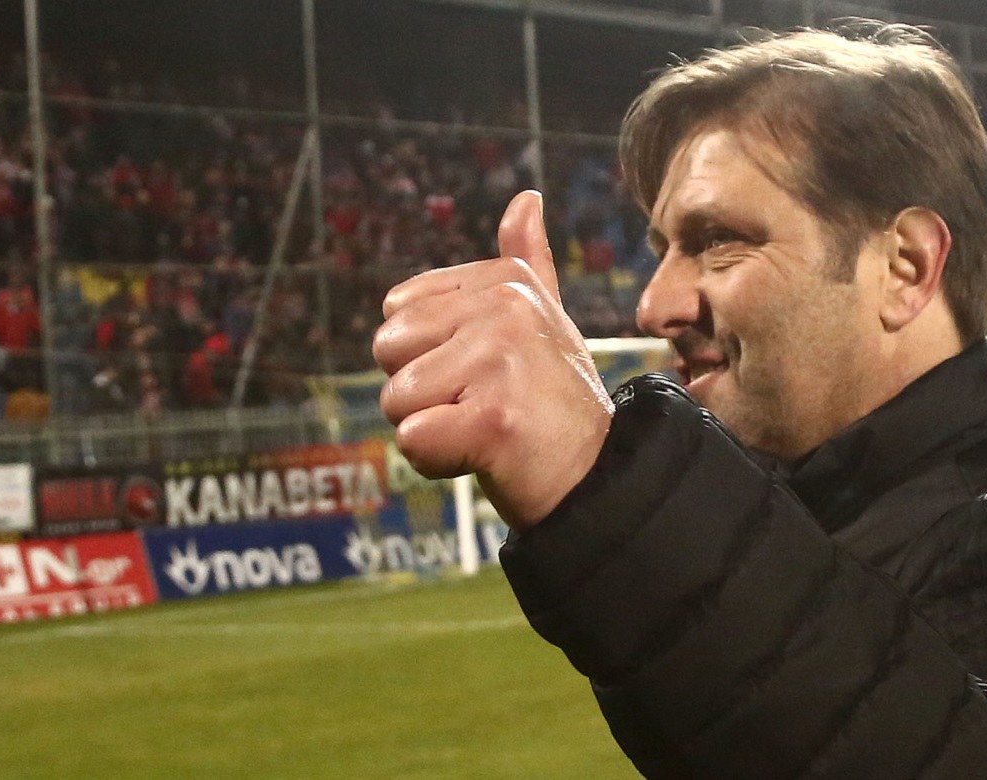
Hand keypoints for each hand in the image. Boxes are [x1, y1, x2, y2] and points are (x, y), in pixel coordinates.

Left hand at [373, 191, 612, 528]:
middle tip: (482, 404)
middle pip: (387, 350)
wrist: (598, 476)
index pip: (399, 311)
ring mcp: (500, 361)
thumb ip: (526, 261)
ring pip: (396, 399)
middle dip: (421, 392)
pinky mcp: (494, 420)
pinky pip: (414, 440)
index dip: (429, 354)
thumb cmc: (555, 401)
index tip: (486, 373)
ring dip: (431, 428)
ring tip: (486, 429)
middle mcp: (505, 309)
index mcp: (507, 280)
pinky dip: (438, 461)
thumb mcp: (543, 320)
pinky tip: (485, 455)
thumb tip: (526, 197)